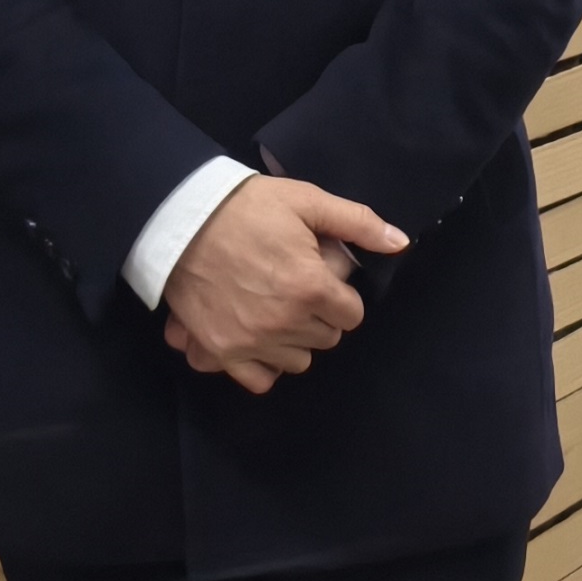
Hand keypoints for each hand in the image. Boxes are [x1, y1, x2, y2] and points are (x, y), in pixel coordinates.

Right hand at [157, 176, 404, 394]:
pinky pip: (259, 379)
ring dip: (294, 339)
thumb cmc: (247, 207)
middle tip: (294, 285)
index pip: (351, 315)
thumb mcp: (306, 201)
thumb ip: (357, 223)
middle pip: (326, 338)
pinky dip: (262, 363)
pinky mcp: (221, 351)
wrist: (180, 218)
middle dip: (319, 315)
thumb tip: (401, 243)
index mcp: (311, 287)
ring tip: (274, 308)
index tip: (320, 277)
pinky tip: (256, 337)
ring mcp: (251, 342)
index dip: (339, 294)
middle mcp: (285, 323)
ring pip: (298, 360)